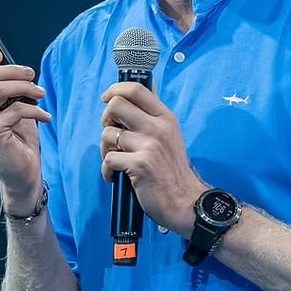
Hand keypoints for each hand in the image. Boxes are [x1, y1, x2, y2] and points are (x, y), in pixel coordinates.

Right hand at [0, 50, 50, 209]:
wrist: (23, 175)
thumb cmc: (17, 140)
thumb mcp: (9, 109)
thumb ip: (5, 89)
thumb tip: (14, 66)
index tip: (0, 56)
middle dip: (11, 70)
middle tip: (32, 75)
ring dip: (26, 87)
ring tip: (42, 94)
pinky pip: (15, 109)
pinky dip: (35, 109)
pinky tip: (45, 116)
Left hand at [99, 81, 205, 236]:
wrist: (186, 202)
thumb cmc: (173, 170)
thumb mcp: (170, 135)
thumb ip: (153, 116)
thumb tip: (141, 90)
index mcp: (165, 117)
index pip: (136, 89)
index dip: (115, 90)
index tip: (106, 99)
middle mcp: (158, 127)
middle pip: (116, 105)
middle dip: (106, 119)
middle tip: (112, 135)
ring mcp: (149, 145)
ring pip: (108, 133)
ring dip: (105, 149)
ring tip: (115, 161)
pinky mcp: (140, 165)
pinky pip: (109, 159)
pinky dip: (106, 170)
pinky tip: (114, 177)